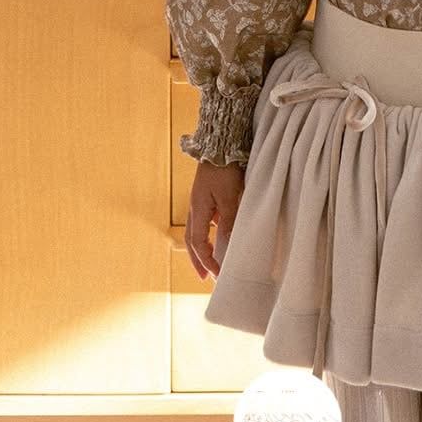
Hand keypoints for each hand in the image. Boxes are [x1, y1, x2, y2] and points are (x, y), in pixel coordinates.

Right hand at [185, 159, 244, 281]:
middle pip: (192, 241)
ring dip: (202, 248)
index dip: (206, 261)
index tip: (216, 275)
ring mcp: (200, 202)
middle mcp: (195, 208)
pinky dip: (210, 234)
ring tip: (211, 261)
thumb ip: (227, 222)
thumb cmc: (224, 170)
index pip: (197, 244)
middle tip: (205, 277)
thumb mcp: (229, 198)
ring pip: (197, 231)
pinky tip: (220, 236)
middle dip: (198, 260)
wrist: (220, 145)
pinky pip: (206, 221)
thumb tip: (225, 246)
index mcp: (198, 211)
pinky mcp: (207, 196)